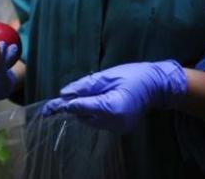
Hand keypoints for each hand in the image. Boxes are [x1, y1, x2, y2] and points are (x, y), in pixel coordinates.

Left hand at [42, 60, 187, 132]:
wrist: (157, 85)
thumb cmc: (133, 75)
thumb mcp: (106, 76)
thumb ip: (84, 86)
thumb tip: (64, 94)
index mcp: (112, 107)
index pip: (81, 108)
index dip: (65, 105)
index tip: (47, 108)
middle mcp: (114, 122)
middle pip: (83, 116)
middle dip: (75, 105)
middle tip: (65, 97)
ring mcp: (118, 128)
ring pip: (90, 121)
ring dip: (84, 109)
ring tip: (90, 94)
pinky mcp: (120, 129)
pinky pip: (99, 122)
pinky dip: (94, 113)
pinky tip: (99, 101)